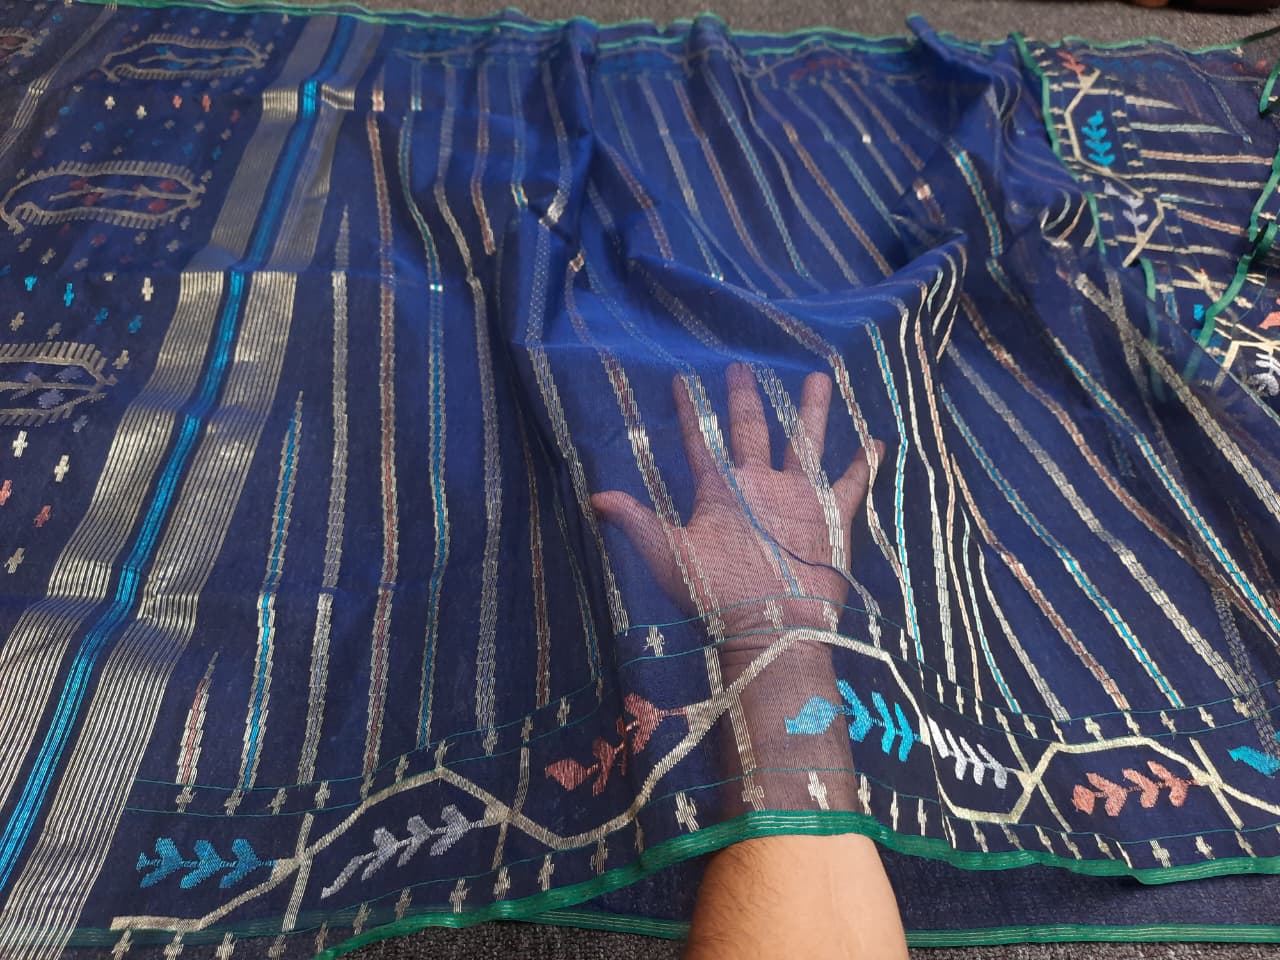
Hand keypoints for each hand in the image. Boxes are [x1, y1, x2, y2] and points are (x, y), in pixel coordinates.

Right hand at [592, 363, 880, 636]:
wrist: (775, 626)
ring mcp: (803, 495)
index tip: (681, 379)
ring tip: (820, 378)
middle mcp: (763, 481)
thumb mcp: (667, 558)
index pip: (700, 439)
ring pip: (807, 440)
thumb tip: (594, 496)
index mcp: (721, 489)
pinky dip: (865, 463)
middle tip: (742, 367)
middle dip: (744, 396)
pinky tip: (877, 441)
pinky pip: (855, 483)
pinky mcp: (835, 517)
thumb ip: (635, 522)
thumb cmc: (717, 595)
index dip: (689, 409)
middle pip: (752, 429)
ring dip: (813, 409)